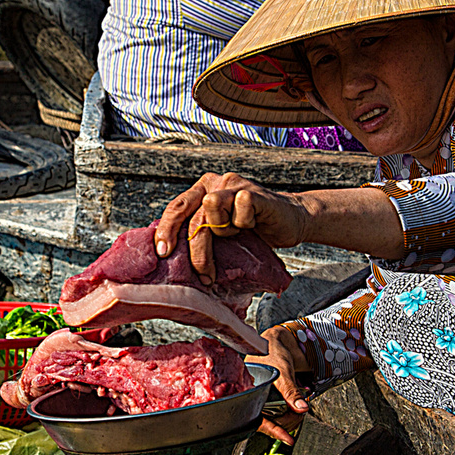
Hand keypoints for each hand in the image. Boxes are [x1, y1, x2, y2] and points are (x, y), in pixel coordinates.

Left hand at [154, 172, 310, 283]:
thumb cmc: (254, 231)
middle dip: (193, 245)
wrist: (291, 222)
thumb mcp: (221, 232)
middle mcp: (214, 183)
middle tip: (201, 271)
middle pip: (191, 213)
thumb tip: (172, 257)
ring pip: (212, 208)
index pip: (176, 208)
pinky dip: (245, 223)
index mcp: (201, 190)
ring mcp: (233, 184)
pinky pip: (240, 208)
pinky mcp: (252, 190)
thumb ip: (200, 233)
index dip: (166, 229)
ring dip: (223, 230)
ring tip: (237, 235)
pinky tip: (255, 224)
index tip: (163, 252)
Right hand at [250, 326, 311, 444]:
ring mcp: (267, 398)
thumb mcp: (282, 371)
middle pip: (272, 420)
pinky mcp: (277, 395)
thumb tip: (301, 408)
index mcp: (248, 394)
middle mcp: (256, 398)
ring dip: (293, 414)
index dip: (275, 431)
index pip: (260, 420)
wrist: (279, 339)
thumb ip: (291, 391)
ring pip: (280, 416)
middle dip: (289, 419)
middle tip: (301, 410)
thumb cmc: (270, 351)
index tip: (288, 439)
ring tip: (301, 404)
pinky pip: (285, 408)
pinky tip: (300, 399)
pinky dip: (295, 406)